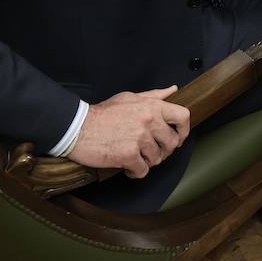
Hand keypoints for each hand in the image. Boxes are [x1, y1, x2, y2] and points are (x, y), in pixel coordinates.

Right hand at [67, 86, 190, 178]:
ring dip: (147, 161)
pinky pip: (143, 170)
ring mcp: (139, 139)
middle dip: (163, 150)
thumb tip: (173, 90)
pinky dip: (136, 172)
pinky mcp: (128, 155)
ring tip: (135, 156)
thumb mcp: (130, 98)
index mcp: (152, 106)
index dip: (184, 130)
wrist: (78, 127)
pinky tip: (127, 166)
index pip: (183, 116)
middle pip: (172, 143)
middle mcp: (149, 121)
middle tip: (150, 151)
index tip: (178, 137)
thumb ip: (154, 95)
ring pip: (157, 158)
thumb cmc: (103, 113)